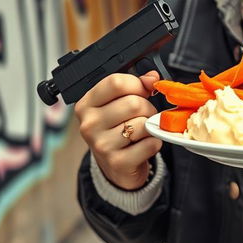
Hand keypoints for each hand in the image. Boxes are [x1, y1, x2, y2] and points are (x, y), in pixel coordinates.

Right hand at [74, 70, 161, 189]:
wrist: (117, 165)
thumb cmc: (118, 129)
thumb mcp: (120, 103)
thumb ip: (137, 85)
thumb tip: (152, 77)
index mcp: (87, 104)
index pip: (116, 82)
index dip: (137, 84)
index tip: (142, 91)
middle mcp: (89, 124)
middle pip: (134, 103)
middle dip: (147, 108)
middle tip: (142, 116)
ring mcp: (101, 145)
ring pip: (143, 123)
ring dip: (150, 126)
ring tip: (141, 131)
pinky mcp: (117, 162)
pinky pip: (150, 144)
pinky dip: (154, 143)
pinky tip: (144, 145)